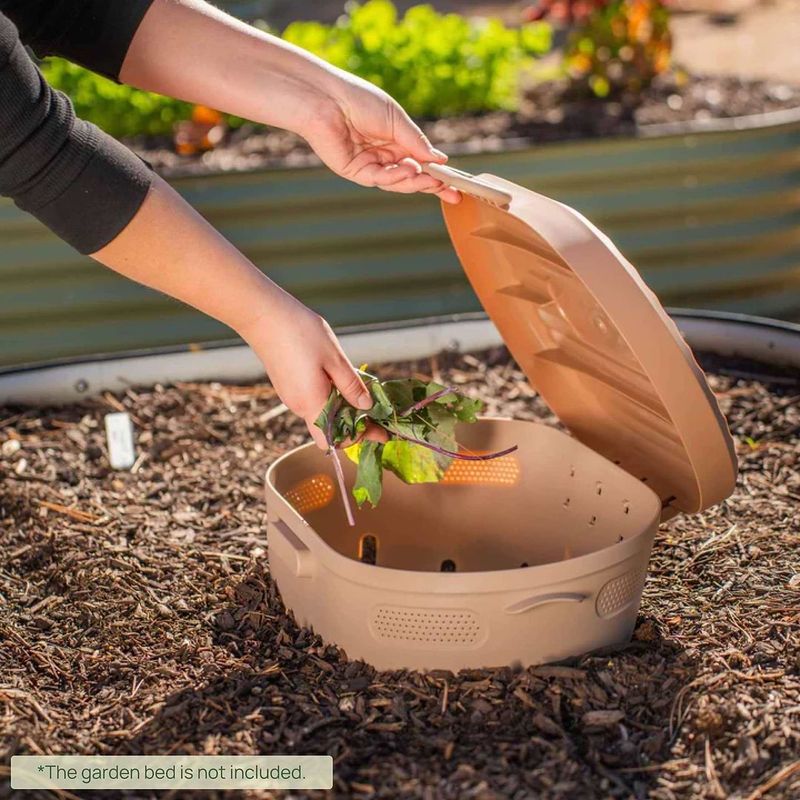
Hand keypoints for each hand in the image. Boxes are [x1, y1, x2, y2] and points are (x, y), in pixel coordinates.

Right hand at [239, 290, 386, 448]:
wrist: (262, 314)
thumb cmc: (299, 332)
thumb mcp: (334, 358)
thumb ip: (351, 386)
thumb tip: (367, 406)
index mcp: (311, 404)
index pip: (335, 439)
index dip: (360, 437)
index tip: (381, 430)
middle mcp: (298, 406)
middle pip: (330, 429)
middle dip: (354, 423)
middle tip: (376, 409)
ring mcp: (290, 396)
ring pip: (322, 413)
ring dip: (342, 407)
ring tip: (360, 388)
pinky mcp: (287, 385)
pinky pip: (313, 400)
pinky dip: (330, 396)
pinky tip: (339, 378)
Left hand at [300, 71, 461, 203]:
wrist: (328, 98)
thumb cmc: (360, 100)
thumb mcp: (397, 120)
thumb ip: (417, 142)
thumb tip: (440, 160)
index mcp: (394, 141)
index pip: (419, 163)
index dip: (437, 175)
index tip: (456, 187)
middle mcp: (382, 156)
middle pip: (410, 177)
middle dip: (430, 186)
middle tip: (449, 192)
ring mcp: (368, 165)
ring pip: (396, 182)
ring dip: (414, 181)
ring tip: (429, 179)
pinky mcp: (354, 172)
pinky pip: (379, 180)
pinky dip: (395, 177)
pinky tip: (407, 170)